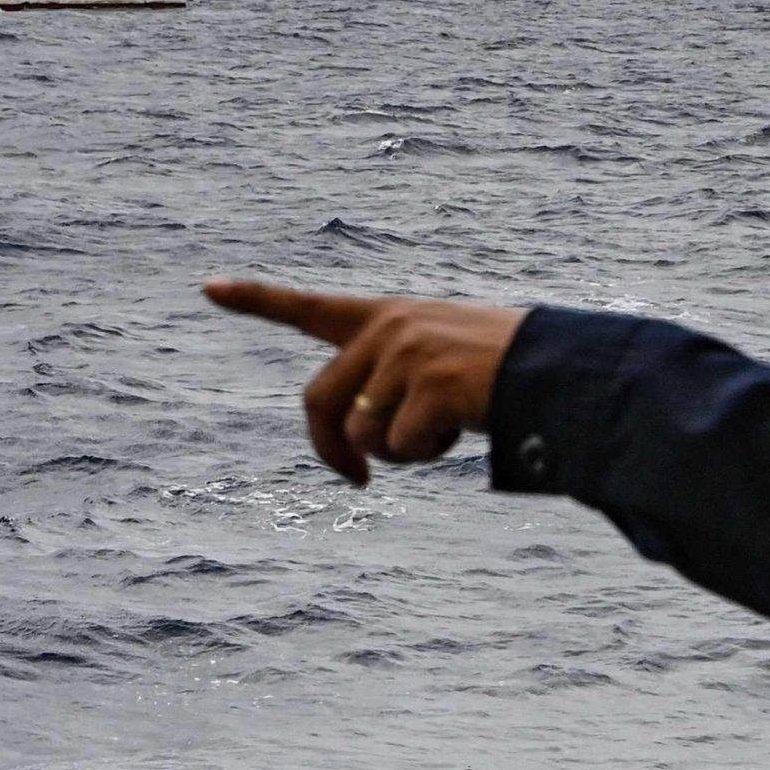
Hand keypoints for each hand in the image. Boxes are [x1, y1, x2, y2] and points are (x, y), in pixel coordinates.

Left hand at [202, 277, 525, 486]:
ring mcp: (406, 354)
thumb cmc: (505, 374)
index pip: (310, 307)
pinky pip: (399, 447)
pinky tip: (464, 427)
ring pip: (363, 433)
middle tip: (356, 482)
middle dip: (332, 450)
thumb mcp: (439, 363)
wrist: (561, 368)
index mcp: (388, 317)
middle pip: (320, 401)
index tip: (208, 287)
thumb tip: (348, 450)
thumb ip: (387, 386)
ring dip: (399, 453)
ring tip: (448, 430)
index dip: (256, 299)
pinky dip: (427, 454)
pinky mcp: (427, 384)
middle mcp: (389, 328)